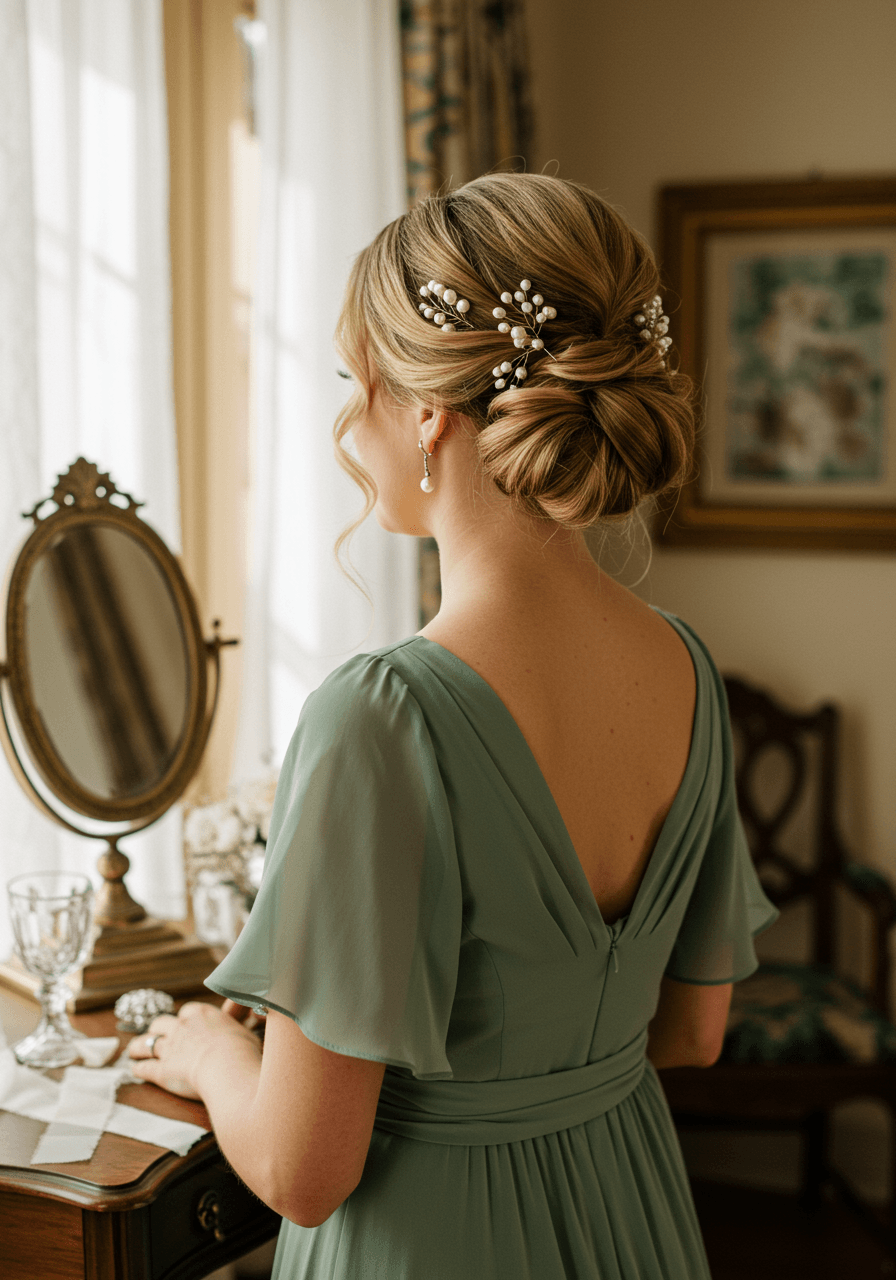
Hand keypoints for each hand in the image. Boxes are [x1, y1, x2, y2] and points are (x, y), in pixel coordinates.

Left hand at [129, 1001, 261, 1099]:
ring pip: (144, 1043)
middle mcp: (182, 1027)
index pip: (188, 1011)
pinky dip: (138, 1069)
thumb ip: (241, 1023)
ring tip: (134, 1051)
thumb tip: (257, 1012)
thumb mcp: (247, 1030)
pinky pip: (143, 1068)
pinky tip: (136, 1070)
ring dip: (138, 1046)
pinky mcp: (161, 1071)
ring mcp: (170, 1048)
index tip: (186, 1025)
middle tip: (158, 1036)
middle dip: (158, 1030)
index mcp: (203, 1014)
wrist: (228, 1067)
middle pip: (161, 1023)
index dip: (185, 1020)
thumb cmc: (244, 1050)